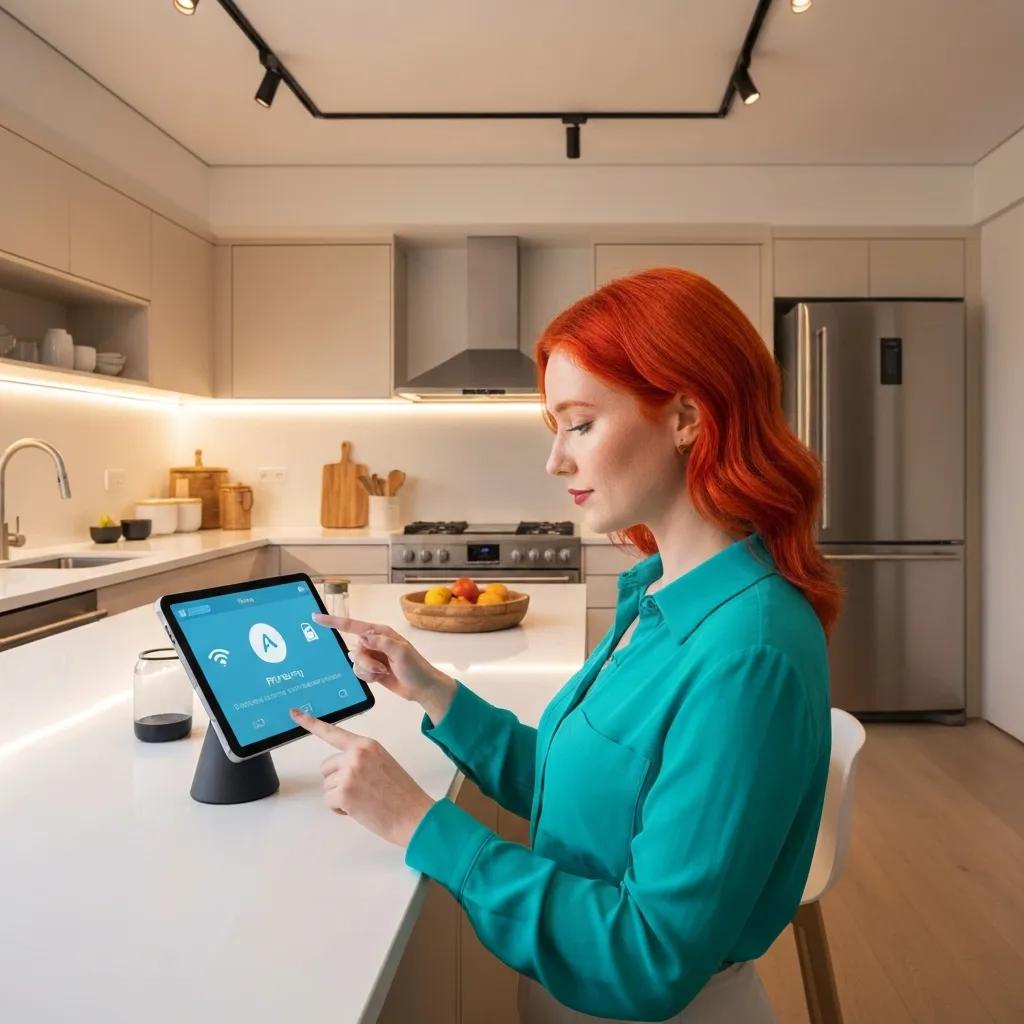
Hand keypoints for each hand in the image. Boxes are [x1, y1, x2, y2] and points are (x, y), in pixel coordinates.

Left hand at [289, 708, 433, 846]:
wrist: (413, 815)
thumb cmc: (401, 794)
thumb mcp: (383, 763)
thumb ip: (361, 759)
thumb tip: (341, 769)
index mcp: (367, 745)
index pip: (333, 732)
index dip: (311, 723)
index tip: (294, 713)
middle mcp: (356, 755)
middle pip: (326, 767)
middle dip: (337, 781)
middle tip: (362, 791)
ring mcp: (349, 773)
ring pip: (327, 786)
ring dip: (340, 796)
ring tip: (364, 800)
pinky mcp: (344, 793)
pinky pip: (329, 801)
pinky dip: (340, 809)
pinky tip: (359, 810)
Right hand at [311, 612, 455, 724]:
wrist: (422, 688)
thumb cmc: (415, 667)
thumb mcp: (400, 652)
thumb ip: (381, 642)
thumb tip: (362, 637)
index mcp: (380, 633)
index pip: (353, 626)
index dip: (334, 622)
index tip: (316, 617)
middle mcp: (374, 643)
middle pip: (354, 650)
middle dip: (366, 661)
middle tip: (382, 668)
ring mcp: (373, 657)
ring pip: (355, 663)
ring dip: (368, 671)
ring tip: (383, 673)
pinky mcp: (372, 670)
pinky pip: (359, 673)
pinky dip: (368, 677)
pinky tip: (381, 678)